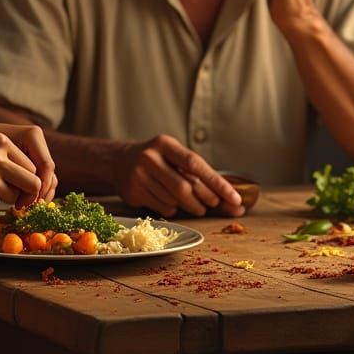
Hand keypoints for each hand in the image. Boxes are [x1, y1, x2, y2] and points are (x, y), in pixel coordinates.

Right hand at [0, 118, 55, 204]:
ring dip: (2, 197)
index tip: (21, 186)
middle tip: (17, 198)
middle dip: (26, 194)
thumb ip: (2, 155)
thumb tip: (25, 178)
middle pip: (32, 183)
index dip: (28, 179)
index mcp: (2, 142)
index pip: (31, 166)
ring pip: (13, 197)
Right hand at [113, 134, 243, 217]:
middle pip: (185, 187)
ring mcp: (139, 175)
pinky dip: (174, 209)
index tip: (236, 199)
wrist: (118, 161)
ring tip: (196, 206)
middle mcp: (150, 157)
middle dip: (205, 199)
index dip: (218, 183)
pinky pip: (164, 208)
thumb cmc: (157, 160)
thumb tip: (230, 197)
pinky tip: (172, 203)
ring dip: (192, 207)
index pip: (195, 165)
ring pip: (175, 200)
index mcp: (165, 144)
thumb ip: (197, 172)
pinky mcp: (134, 192)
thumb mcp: (173, 155)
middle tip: (215, 204)